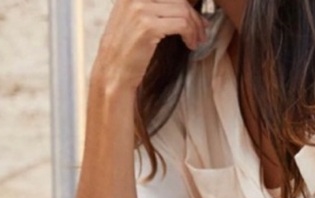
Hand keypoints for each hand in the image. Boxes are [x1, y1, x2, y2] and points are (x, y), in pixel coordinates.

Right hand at [92, 0, 206, 91]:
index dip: (187, 4)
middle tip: (202, 31)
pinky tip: (191, 45)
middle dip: (194, 15)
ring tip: (197, 41)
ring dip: (195, 27)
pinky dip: (191, 35)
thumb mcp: (134, 18)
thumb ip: (152, 6)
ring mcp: (140, 9)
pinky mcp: (148, 26)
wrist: (113, 73)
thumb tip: (182, 3)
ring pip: (183, 10)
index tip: (195, 18)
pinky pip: (182, 24)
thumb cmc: (126, 50)